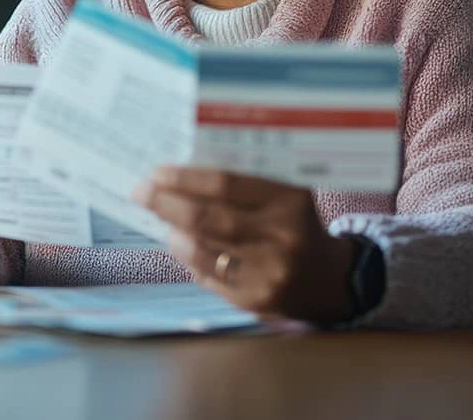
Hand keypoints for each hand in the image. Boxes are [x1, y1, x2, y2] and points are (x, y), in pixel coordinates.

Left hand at [133, 166, 356, 322]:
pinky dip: (189, 258)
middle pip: (208, 218)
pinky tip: (180, 244)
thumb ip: (245, 182)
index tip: (157, 172)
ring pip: (204, 251)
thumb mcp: (284, 194)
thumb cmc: (295, 223)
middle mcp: (281, 236)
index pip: (226, 184)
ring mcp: (269, 272)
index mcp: (288, 199)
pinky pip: (210, 277)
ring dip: (173, 232)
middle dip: (167, 204)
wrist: (330, 279)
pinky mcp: (257, 301)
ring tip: (159, 218)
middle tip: (141, 191)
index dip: (186, 178)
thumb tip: (183, 174)